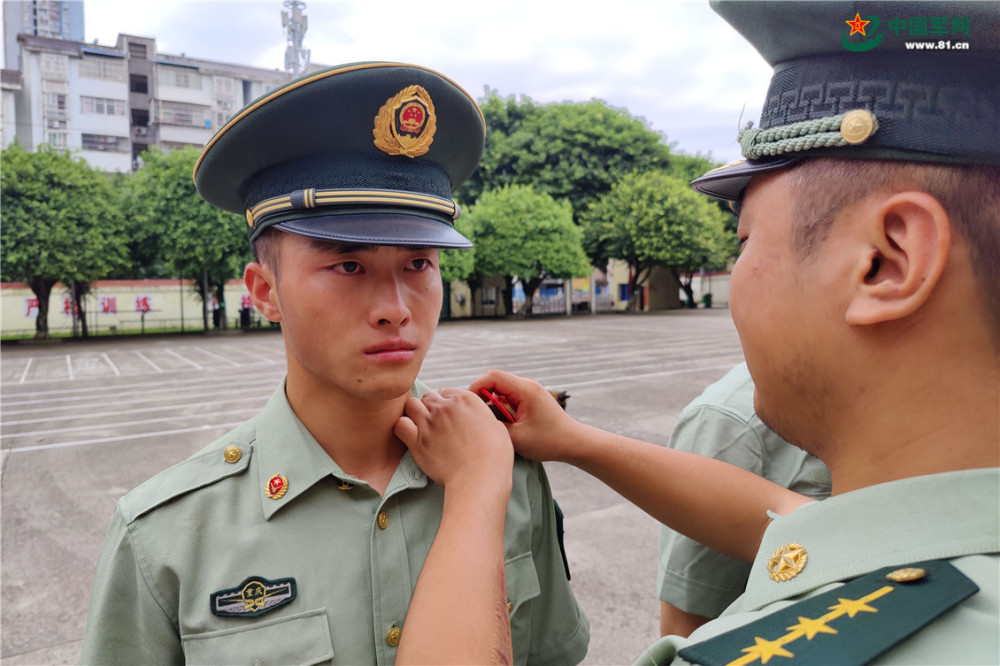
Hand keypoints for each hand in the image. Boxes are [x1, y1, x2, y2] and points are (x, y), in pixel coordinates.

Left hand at [395, 388, 513, 495]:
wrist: (480, 477)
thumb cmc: (494, 456)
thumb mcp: (497, 427)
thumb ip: (482, 417)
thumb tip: (477, 420)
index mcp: (466, 399)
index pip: (447, 392)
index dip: (449, 404)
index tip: (452, 417)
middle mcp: (445, 406)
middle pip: (429, 397)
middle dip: (431, 408)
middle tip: (437, 424)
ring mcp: (429, 422)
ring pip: (411, 405)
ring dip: (415, 414)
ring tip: (421, 427)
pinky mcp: (417, 441)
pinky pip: (400, 424)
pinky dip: (403, 428)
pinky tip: (411, 436)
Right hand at [469, 370, 579, 461]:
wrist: (573, 443)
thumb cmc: (549, 441)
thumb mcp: (516, 438)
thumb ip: (494, 425)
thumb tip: (476, 418)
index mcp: (525, 389)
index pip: (492, 377)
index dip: (476, 387)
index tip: (468, 404)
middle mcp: (527, 385)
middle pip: (494, 380)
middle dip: (481, 395)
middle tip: (475, 413)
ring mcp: (529, 391)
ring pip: (500, 388)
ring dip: (491, 402)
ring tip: (488, 420)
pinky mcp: (530, 398)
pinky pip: (508, 396)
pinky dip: (500, 406)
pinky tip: (500, 422)